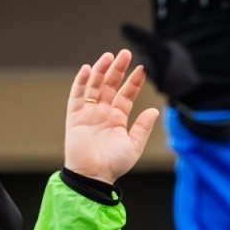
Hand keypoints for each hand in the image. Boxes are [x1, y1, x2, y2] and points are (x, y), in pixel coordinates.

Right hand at [64, 50, 160, 184]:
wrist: (94, 175)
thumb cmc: (114, 163)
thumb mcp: (134, 145)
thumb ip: (143, 127)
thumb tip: (154, 110)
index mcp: (118, 118)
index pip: (126, 94)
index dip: (133, 82)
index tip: (142, 68)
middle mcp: (103, 111)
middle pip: (110, 85)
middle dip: (118, 69)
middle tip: (125, 53)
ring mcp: (89, 111)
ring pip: (95, 86)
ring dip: (101, 71)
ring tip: (109, 56)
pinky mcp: (75, 115)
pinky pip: (77, 95)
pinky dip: (81, 82)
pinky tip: (88, 69)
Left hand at [120, 0, 229, 109]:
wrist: (209, 99)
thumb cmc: (179, 85)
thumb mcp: (156, 63)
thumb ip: (144, 42)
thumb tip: (124, 27)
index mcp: (169, 28)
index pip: (165, 0)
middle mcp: (189, 22)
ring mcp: (209, 24)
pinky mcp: (228, 28)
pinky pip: (226, 4)